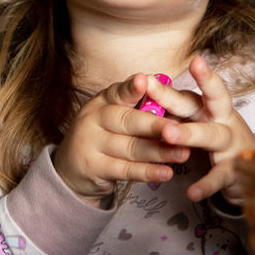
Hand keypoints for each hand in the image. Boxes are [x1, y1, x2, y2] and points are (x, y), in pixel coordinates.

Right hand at [53, 73, 190, 207]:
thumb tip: (170, 98)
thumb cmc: (104, 136)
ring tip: (183, 154)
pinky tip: (166, 173)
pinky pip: (125, 170)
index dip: (132, 88)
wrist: (71, 168)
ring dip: (159, 152)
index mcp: (102, 101)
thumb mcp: (112, 116)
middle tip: (179, 129)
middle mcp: (93, 119)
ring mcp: (91, 144)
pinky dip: (148, 172)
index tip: (145, 81)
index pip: (118, 92)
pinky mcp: (93, 168)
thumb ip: (136, 107)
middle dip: (155, 125)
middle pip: (127, 121)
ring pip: (130, 147)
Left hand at [145, 56, 254, 205]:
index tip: (192, 59)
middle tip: (153, 85)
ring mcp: (231, 144)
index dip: (195, 75)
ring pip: (212, 135)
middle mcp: (223, 120)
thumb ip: (178, 113)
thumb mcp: (200, 122)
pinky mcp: (234, 171)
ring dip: (190, 133)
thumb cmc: (218, 139)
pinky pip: (219, 176)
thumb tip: (142, 96)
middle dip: (180, 93)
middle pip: (208, 102)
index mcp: (211, 107)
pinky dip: (206, 184)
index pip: (197, 87)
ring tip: (168, 134)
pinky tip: (192, 193)